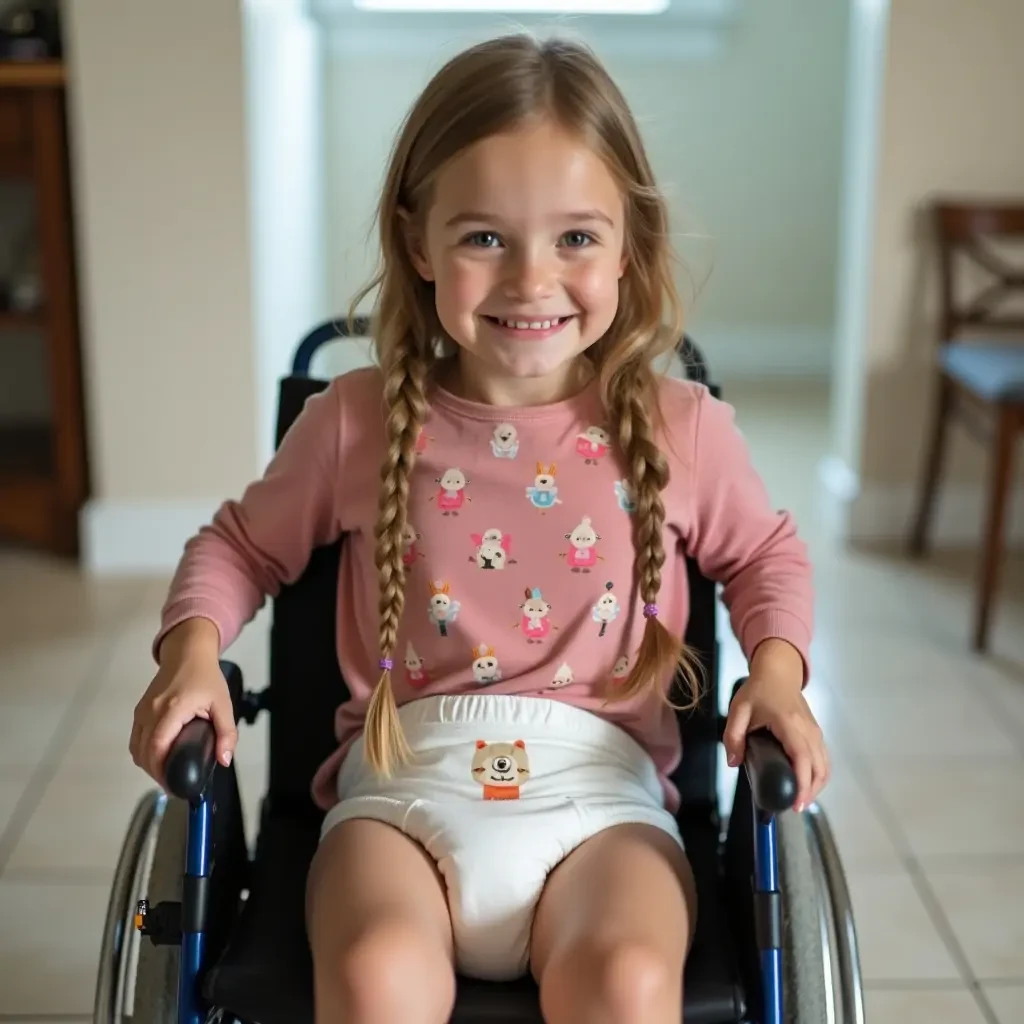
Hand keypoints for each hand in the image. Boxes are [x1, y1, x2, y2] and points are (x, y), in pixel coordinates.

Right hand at [129, 618, 236, 785]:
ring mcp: (142, 711)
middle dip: (156, 772)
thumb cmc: (205, 677)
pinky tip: (158, 757)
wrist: (187, 653)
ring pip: (136, 748)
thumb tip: (224, 759)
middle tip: (174, 782)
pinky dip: (144, 752)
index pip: (157, 748)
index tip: (174, 784)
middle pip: (143, 753)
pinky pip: (135, 738)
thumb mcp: (223, 704)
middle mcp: (151, 711)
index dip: (161, 771)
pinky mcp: (139, 710)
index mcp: (171, 709)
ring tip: (167, 772)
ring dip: (148, 764)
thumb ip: (226, 732)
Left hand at [723, 639, 828, 811]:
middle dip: (810, 792)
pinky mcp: (816, 734)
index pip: (802, 758)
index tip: (795, 802)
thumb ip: (733, 736)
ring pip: (825, 766)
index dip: (801, 783)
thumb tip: (734, 762)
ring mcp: (815, 732)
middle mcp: (808, 730)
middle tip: (793, 808)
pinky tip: (805, 786)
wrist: (778, 673)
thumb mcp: (738, 710)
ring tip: (798, 801)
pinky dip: (818, 776)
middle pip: (819, 767)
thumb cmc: (758, 691)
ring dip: (816, 786)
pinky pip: (823, 759)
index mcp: (789, 723)